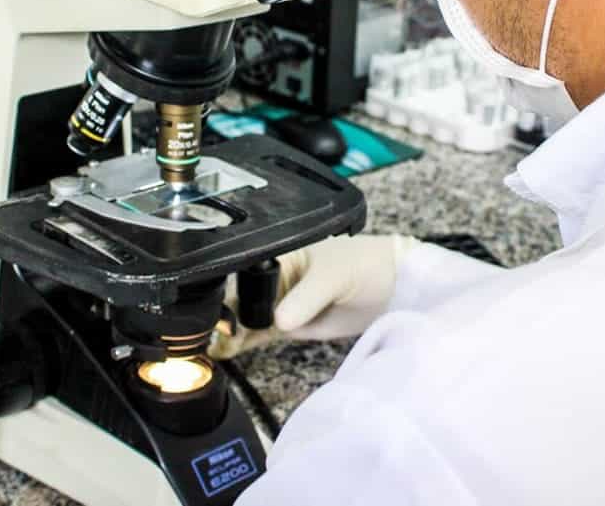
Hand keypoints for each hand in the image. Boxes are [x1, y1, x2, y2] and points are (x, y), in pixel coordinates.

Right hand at [211, 234, 417, 358]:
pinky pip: (258, 334)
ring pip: (243, 318)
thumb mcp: (334, 275)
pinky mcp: (289, 325)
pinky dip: (241, 342)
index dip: (226, 291)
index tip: (212, 312)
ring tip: (210, 347)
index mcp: (278, 254)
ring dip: (227, 332)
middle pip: (237, 297)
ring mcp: (280, 302)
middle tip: (209, 334)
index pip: (241, 272)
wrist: (394, 290)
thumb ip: (307, 296)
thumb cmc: (365, 266)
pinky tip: (224, 351)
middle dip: (221, 315)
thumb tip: (278, 321)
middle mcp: (272, 276)